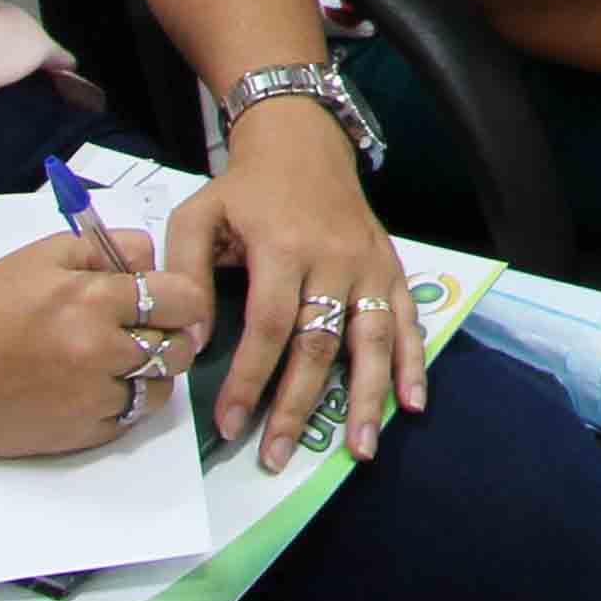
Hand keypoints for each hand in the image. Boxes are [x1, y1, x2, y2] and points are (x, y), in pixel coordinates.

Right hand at [0, 230, 215, 459]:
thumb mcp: (45, 255)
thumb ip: (109, 249)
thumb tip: (152, 261)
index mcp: (94, 300)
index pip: (183, 299)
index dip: (181, 298)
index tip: (170, 300)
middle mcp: (98, 353)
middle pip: (179, 348)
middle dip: (171, 336)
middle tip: (147, 330)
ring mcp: (89, 401)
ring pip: (160, 390)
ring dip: (149, 374)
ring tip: (115, 360)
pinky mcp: (75, 436)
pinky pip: (127, 420)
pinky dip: (121, 404)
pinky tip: (91, 386)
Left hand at [172, 107, 422, 468]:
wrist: (303, 143)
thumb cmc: (245, 189)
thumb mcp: (199, 216)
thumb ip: (186, 274)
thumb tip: (193, 340)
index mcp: (284, 247)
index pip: (270, 325)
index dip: (251, 378)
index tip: (230, 424)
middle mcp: (334, 259)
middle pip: (321, 342)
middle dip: (298, 405)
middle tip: (276, 457)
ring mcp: (370, 266)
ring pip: (372, 339)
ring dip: (367, 399)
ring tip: (358, 451)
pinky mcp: (392, 268)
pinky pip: (407, 321)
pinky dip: (414, 363)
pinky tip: (411, 404)